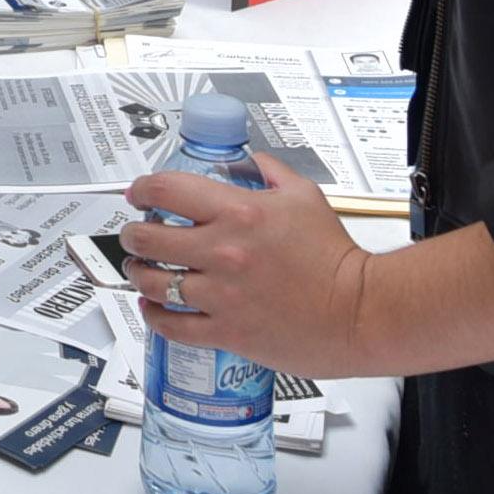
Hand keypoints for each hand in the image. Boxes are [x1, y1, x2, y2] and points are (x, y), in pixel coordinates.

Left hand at [119, 163, 370, 378]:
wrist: (361, 310)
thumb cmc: (337, 258)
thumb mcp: (305, 196)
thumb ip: (271, 173)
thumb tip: (252, 162)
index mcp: (239, 213)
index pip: (166, 189)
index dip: (142, 189)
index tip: (138, 194)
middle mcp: (223, 252)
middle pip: (147, 238)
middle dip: (132, 234)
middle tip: (135, 234)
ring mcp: (221, 295)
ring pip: (153, 283)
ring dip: (138, 274)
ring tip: (140, 270)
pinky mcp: (226, 331)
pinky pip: (172, 325)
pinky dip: (154, 316)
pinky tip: (153, 307)